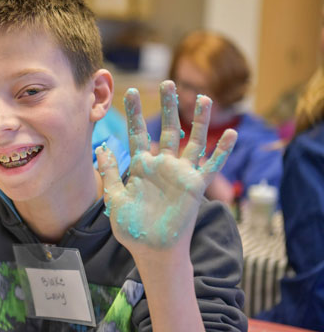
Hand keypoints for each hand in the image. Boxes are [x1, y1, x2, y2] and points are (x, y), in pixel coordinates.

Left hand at [96, 80, 236, 255]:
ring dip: (198, 120)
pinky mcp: (195, 186)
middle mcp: (163, 165)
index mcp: (142, 166)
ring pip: (192, 140)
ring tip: (203, 98)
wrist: (152, 250)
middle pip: (167, 129)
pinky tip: (230, 134)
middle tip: (168, 82)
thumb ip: (110, 172)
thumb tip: (101, 147)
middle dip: (168, 106)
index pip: (138, 133)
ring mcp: (180, 174)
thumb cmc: (132, 228)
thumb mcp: (115, 198)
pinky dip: (221, 151)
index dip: (134, 113)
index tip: (130, 91)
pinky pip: (212, 166)